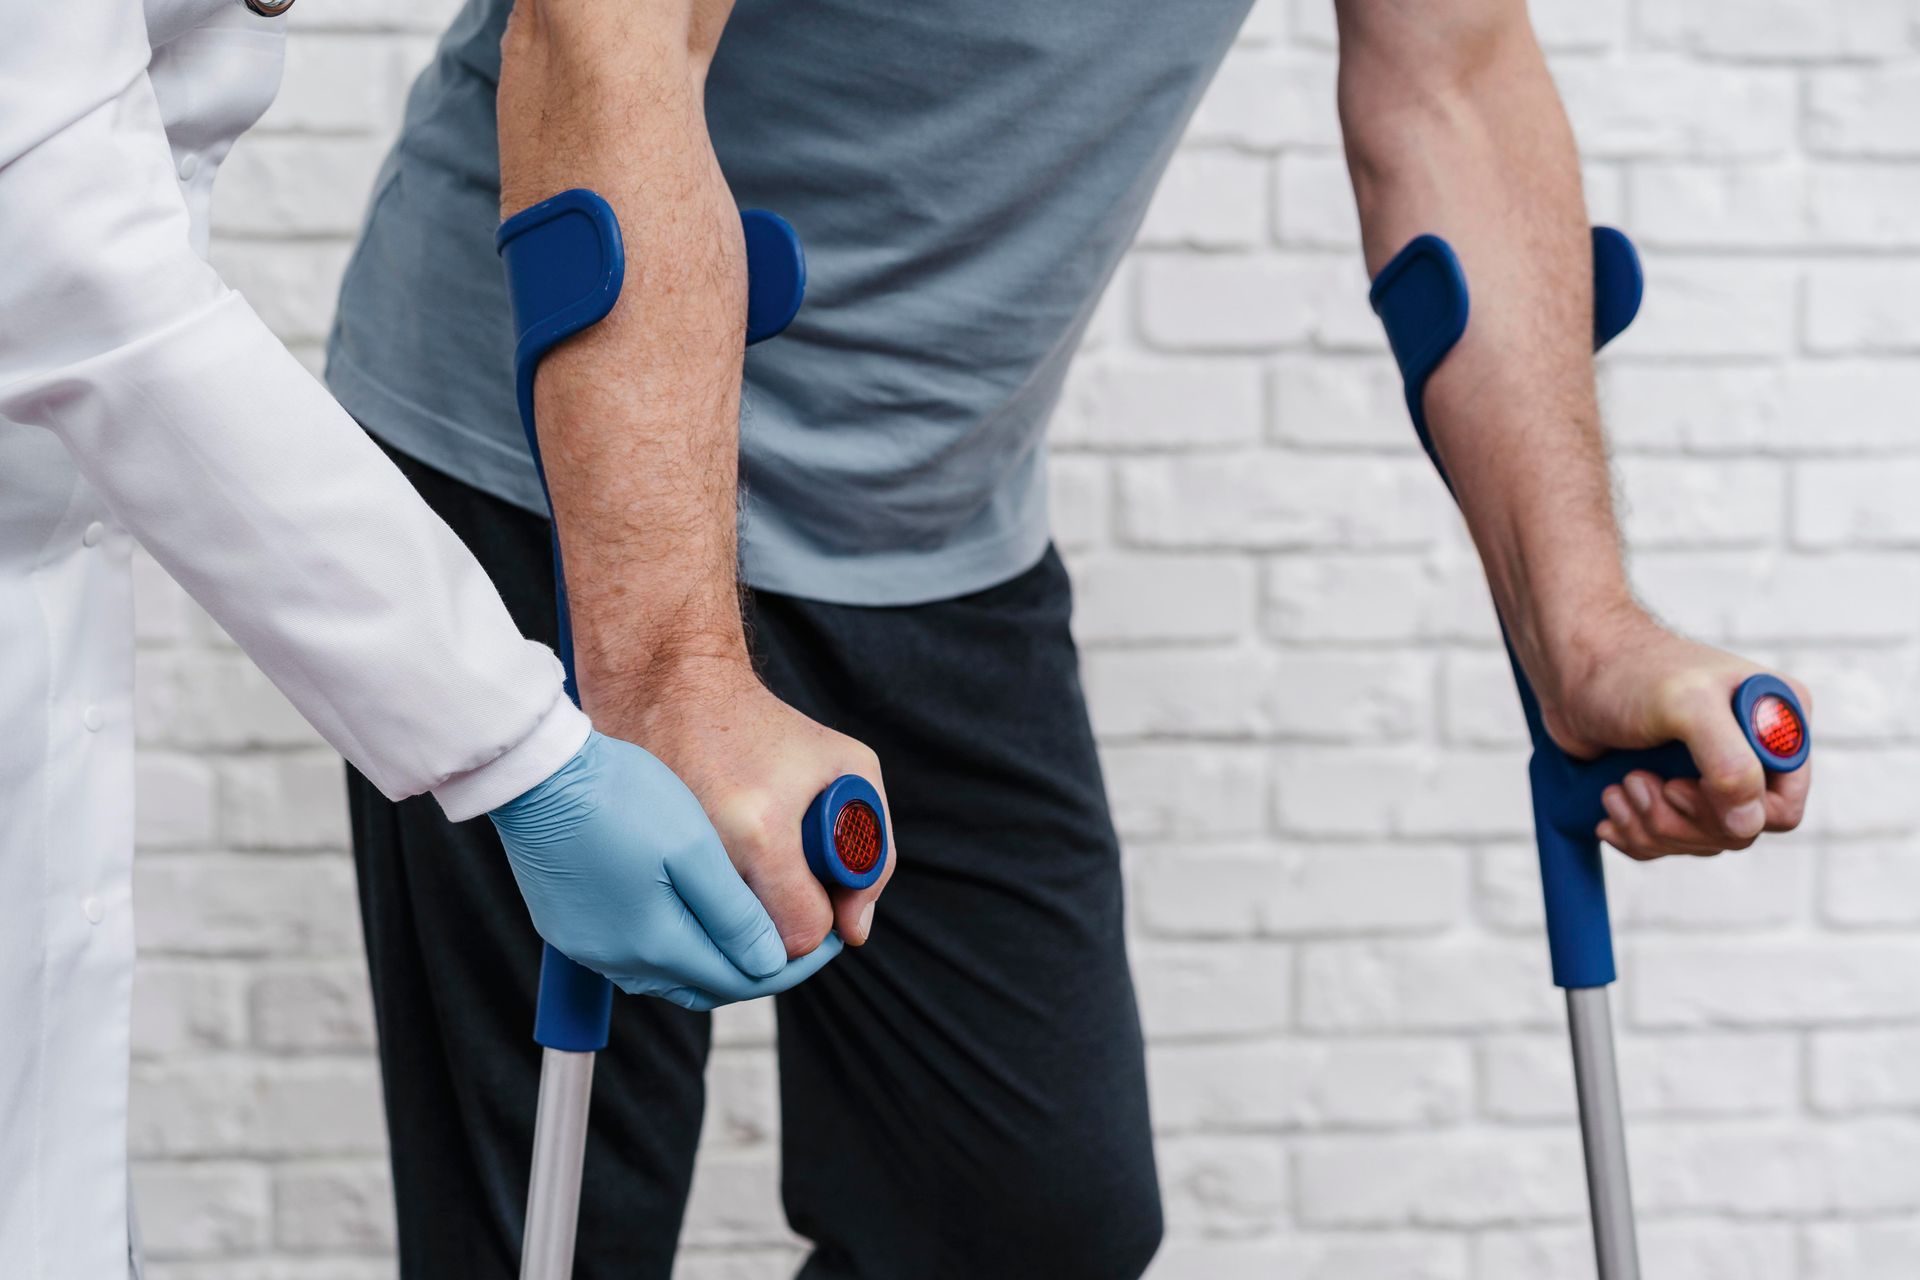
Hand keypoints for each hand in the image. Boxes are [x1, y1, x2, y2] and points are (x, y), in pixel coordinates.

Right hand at [488, 729, 839, 1008]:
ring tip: (750, 920)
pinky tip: (691, 908)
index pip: (741, 981)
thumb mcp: (693, 848)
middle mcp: (616, 960)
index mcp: (654, 945)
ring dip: (713, 955)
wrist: (538, 771)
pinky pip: (634, 951)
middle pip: (705, 984)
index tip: (826, 940)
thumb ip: (734, 914)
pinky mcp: (568, 926)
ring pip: (670, 972)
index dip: (791, 965)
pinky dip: (674, 940)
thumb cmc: (617, 795)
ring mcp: (587, 946)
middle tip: (795, 933)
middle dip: (755, 965)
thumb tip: (771, 962)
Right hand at [606, 656, 894, 957]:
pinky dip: (682, 935)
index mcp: (757, 832)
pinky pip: (652, 953)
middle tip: (786, 904)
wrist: (662, 690)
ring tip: (744, 896)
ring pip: (698, 966)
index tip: (821, 912)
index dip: (819, 933)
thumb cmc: (759, 728)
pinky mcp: (594, 903)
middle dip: (773, 943)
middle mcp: (698, 862)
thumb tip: (855, 929)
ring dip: (727, 947)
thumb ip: (872, 854)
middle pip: (747, 963)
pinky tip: (701, 892)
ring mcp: (641, 883)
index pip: (795, 937)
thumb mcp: (845, 766)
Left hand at [1534, 611, 1812, 860]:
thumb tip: (1747, 824)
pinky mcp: (1672, 792)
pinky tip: (1610, 805)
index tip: (1677, 785)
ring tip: (1620, 785)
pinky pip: (1667, 843)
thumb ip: (1730, 763)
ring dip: (1649, 826)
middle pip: (1735, 834)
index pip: (1781, 809)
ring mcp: (1712, 775)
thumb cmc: (1627, 672)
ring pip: (1699, 842)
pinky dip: (1634, 833)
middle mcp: (1753, 754)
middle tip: (1636, 781)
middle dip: (1677, 820)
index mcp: (1777, 726)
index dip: (1728, 812)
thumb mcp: (1685, 706)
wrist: (1570, 667)